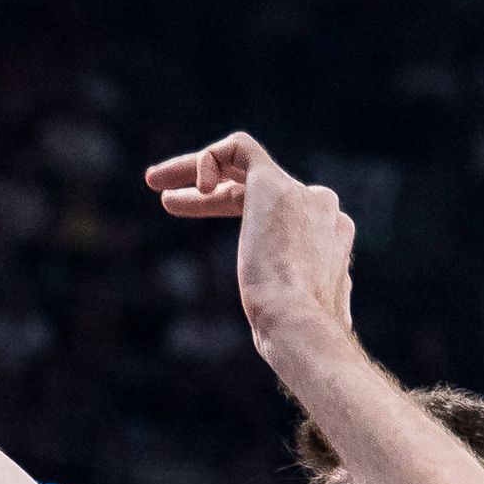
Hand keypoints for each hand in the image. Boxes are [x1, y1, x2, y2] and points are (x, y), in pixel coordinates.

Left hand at [142, 130, 356, 350]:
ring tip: (153, 180)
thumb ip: (288, 310)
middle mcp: (322, 210)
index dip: (228, 211)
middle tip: (166, 197)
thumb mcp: (292, 319)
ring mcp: (302, 195)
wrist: (300, 323)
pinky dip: (207, 159)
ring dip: (194, 167)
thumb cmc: (292, 335)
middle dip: (210, 185)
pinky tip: (190, 187)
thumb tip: (277, 333)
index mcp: (330, 238)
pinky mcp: (273, 185)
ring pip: (243, 161)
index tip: (193, 218)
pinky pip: (239, 148)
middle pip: (256, 185)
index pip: (276, 211)